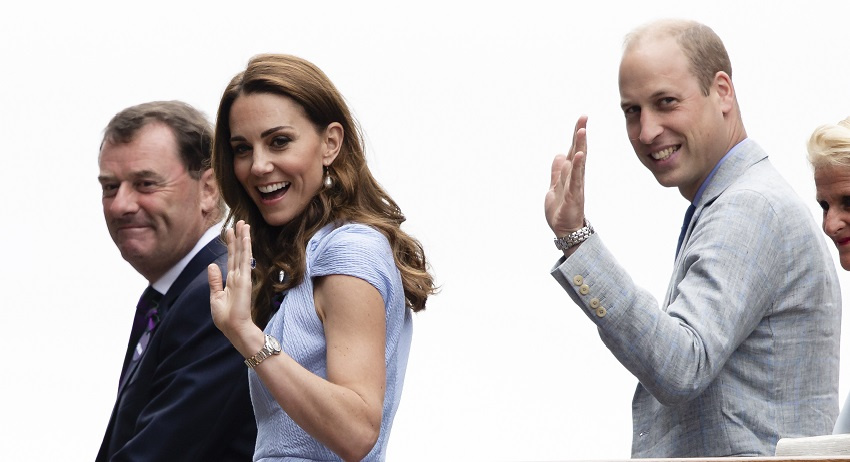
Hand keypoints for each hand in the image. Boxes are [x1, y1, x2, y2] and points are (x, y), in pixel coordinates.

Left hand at [208, 220, 260, 353]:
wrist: (234, 328)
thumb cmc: (226, 318)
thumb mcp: (215, 297)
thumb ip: (214, 281)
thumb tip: (212, 265)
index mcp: (231, 281)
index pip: (232, 259)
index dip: (232, 245)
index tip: (231, 231)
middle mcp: (238, 276)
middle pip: (238, 252)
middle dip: (239, 237)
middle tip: (240, 222)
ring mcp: (242, 276)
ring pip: (243, 252)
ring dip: (243, 237)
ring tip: (244, 223)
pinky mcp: (245, 279)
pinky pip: (245, 259)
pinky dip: (246, 247)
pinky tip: (246, 237)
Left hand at [545, 115, 587, 239]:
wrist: (565, 230)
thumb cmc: (561, 210)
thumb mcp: (554, 187)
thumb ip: (557, 172)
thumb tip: (558, 155)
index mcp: (570, 174)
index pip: (573, 150)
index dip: (576, 136)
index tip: (582, 119)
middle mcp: (575, 177)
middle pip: (578, 152)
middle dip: (580, 135)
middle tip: (584, 117)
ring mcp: (575, 186)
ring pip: (578, 163)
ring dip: (579, 146)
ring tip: (581, 131)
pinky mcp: (573, 196)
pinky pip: (575, 179)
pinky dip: (576, 167)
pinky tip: (578, 155)